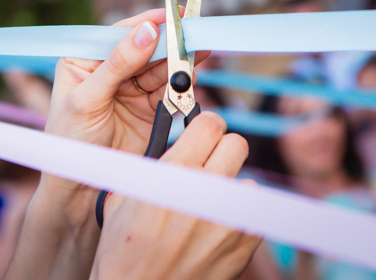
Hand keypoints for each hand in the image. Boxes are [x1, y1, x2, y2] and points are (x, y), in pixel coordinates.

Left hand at [41, 9, 208, 226]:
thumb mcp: (88, 99)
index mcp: (83, 61)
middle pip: (145, 48)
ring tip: (198, 52)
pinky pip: (169, 90)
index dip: (145, 23)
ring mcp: (130, 90)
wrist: (80, 192)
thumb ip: (118, 64)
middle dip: (168, 41)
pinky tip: (191, 75)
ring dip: (179, 60)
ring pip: (161, 67)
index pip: (118, 34)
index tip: (171, 14)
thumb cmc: (69, 143)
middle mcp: (108, 71)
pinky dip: (181, 83)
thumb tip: (146, 30)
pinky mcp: (148, 110)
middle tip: (192, 32)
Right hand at [91, 112, 261, 279]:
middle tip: (208, 164)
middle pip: (237, 144)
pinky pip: (252, 214)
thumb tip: (169, 146)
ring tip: (207, 205)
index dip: (205, 125)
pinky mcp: (245, 243)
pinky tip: (215, 227)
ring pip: (246, 181)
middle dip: (221, 150)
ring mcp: (229, 218)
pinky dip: (237, 217)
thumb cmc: (123, 252)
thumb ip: (152, 166)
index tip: (201, 132)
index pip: (210, 124)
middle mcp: (206, 191)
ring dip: (230, 189)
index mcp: (174, 173)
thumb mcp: (122, 197)